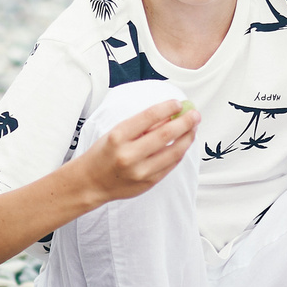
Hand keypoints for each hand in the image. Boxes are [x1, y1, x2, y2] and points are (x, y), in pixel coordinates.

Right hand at [83, 99, 199, 202]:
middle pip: (165, 134)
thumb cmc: (104, 154)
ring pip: (173, 152)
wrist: (91, 182)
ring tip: (193, 128)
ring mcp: (140, 171)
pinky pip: (171, 165)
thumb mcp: (116, 133)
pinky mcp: (148, 183)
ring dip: (187, 138)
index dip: (167, 108)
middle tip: (195, 114)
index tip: (178, 103)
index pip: (149, 117)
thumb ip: (142, 126)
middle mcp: (129, 155)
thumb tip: (170, 114)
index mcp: (118, 137)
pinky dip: (180, 152)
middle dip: (185, 122)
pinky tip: (183, 143)